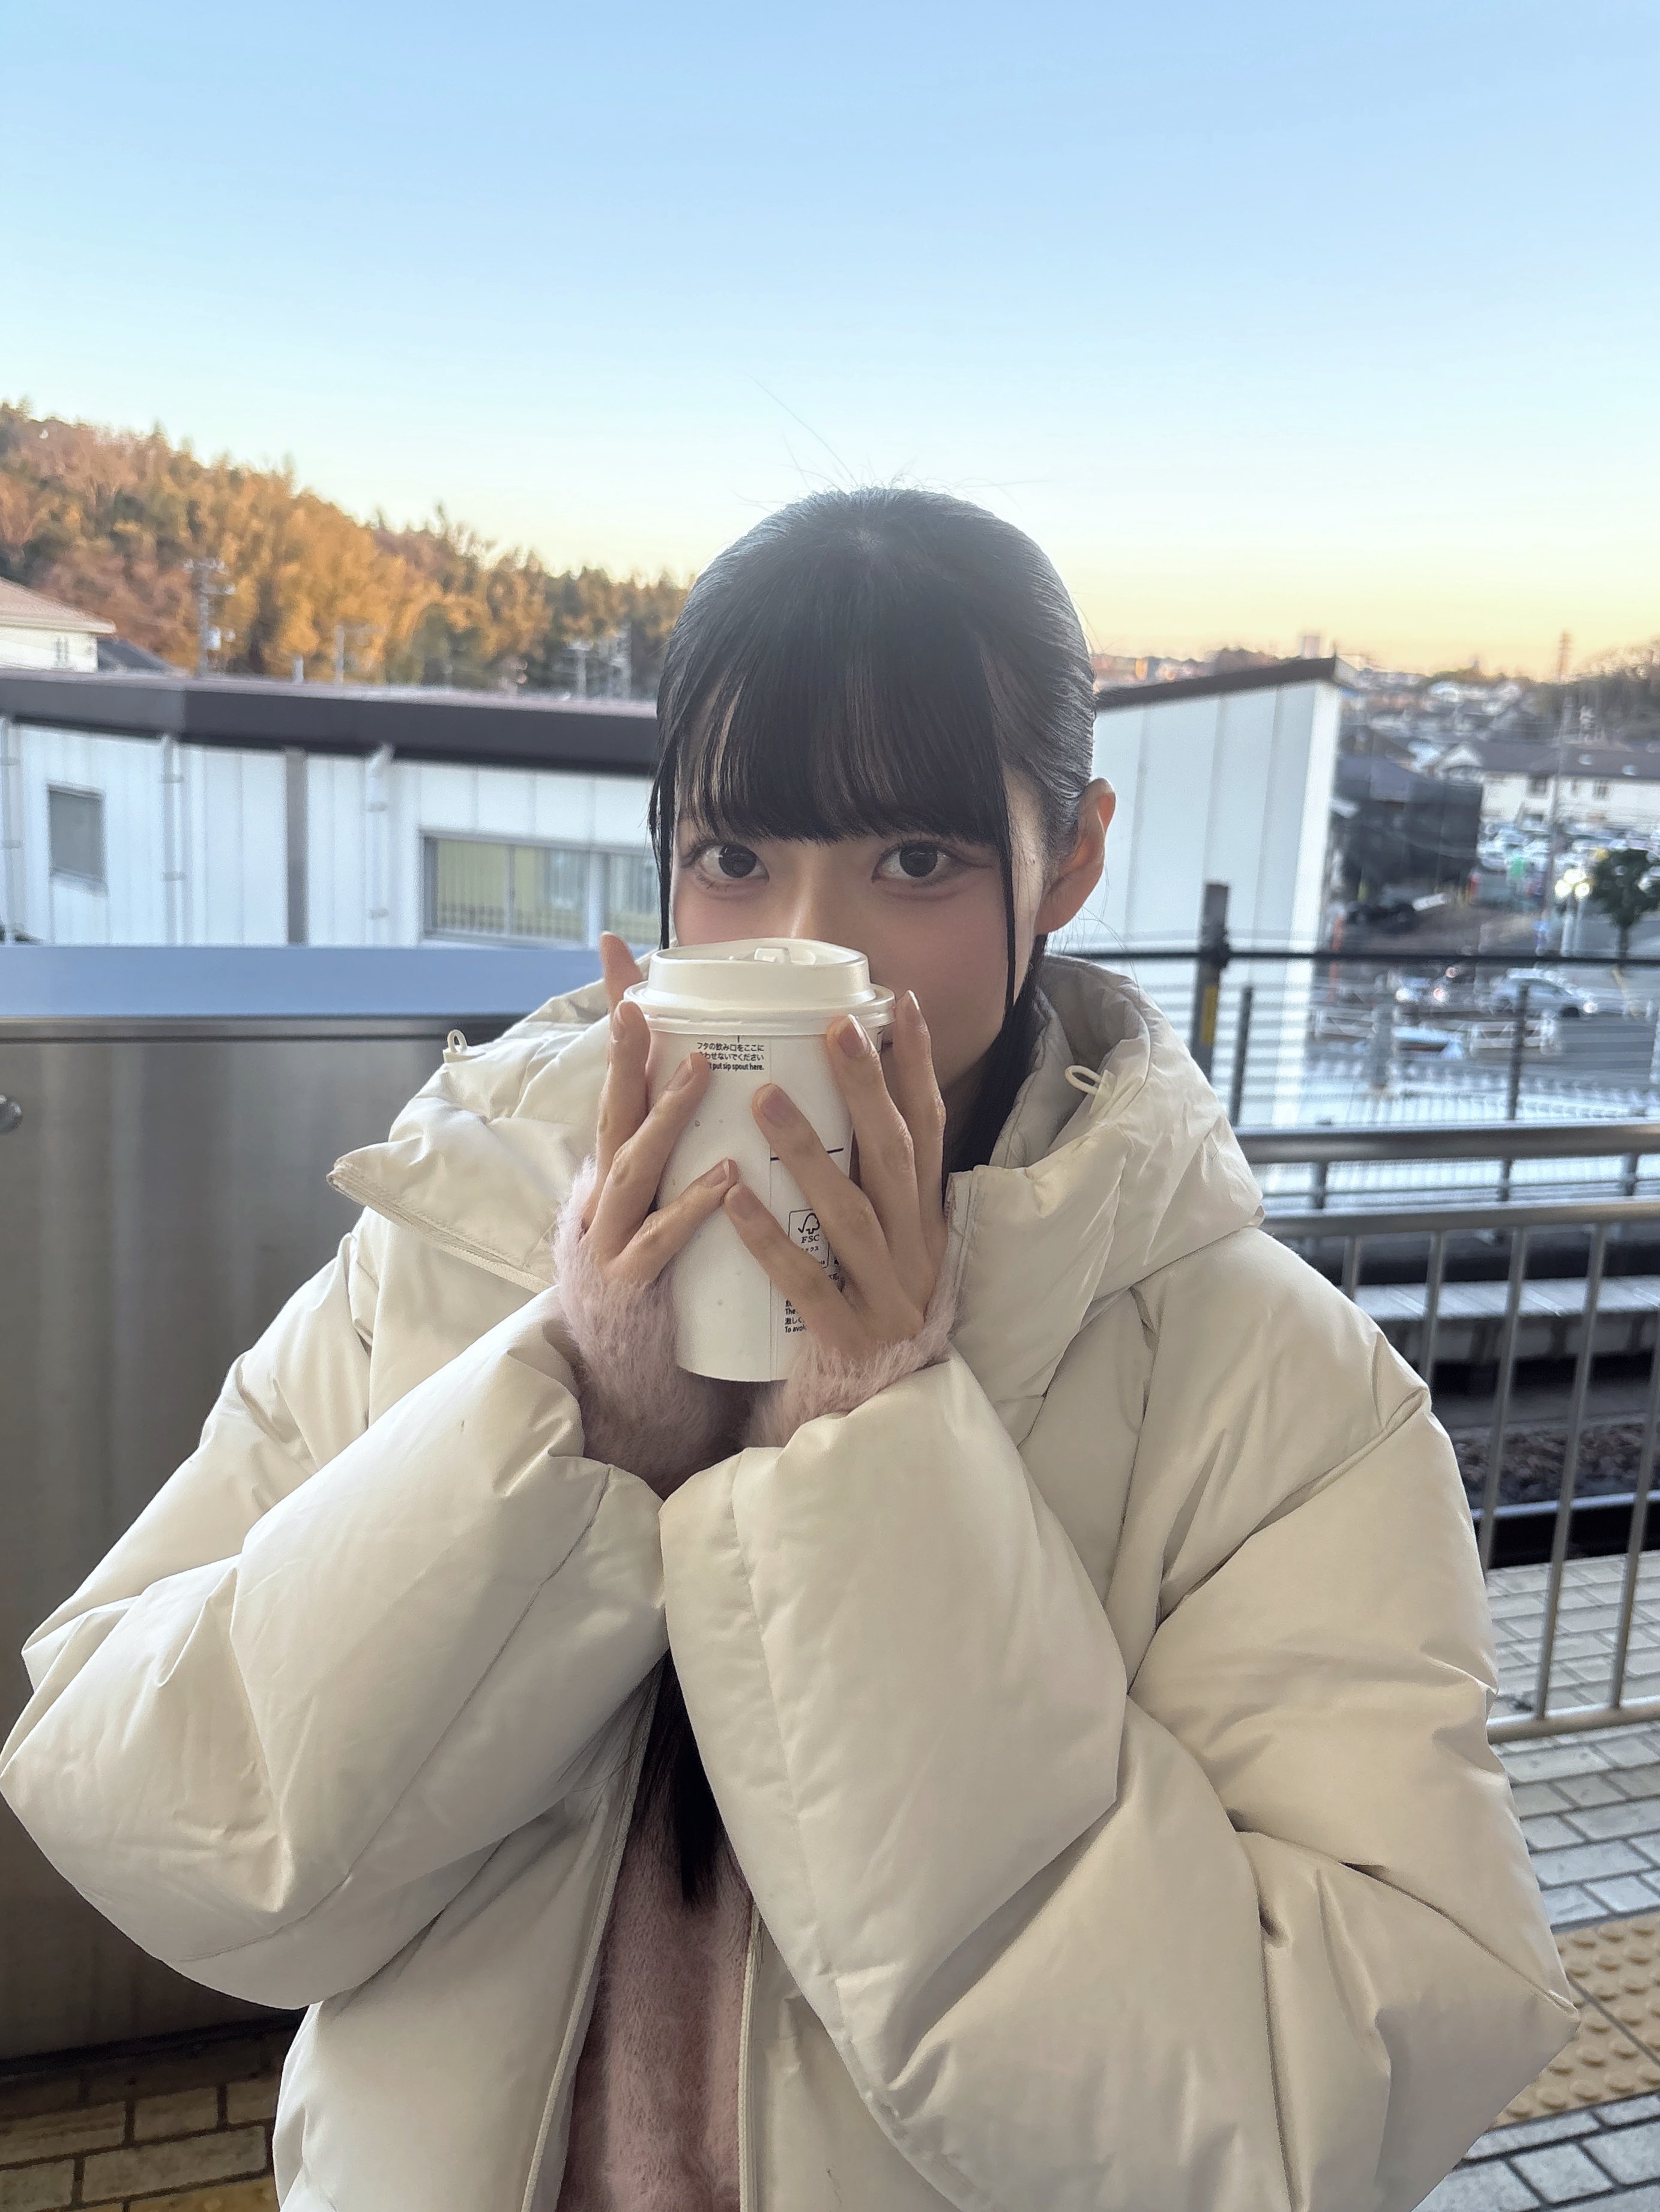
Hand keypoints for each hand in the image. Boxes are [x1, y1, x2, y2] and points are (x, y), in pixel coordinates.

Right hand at [577, 933, 734, 1288]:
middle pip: (610, 1115)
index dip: (620, 1024)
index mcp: (617, 1173)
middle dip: (623, 1057)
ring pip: (632, 1169)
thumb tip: (712, 1087)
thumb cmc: (657, 1285)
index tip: (619, 953)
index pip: (618, 1085)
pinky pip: (662, 1242)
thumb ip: (676, 1152)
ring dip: (665, 1116)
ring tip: (702, 1068)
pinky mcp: (630, 1289)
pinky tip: (726, 1178)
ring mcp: (610, 1242)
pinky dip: (693, 1206)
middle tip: (637, 1001)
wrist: (628, 1379)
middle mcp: (604, 1199)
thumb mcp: (659, 1205)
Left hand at [724, 990, 947, 1357]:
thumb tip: (856, 1103)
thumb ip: (876, 1188)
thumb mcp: (890, 1247)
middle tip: (834, 1026)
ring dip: (807, 1150)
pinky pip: (806, 1282)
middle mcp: (914, 1251)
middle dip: (867, 1087)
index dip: (918, 1068)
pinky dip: (770, 1239)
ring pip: (849, 1213)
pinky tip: (734, 1200)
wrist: (875, 1419)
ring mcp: (885, 1295)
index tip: (901, 1004)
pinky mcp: (848, 1338)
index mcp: (924, 1221)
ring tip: (763, 1096)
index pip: (928, 1131)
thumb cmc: (869, 1316)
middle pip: (893, 1156)